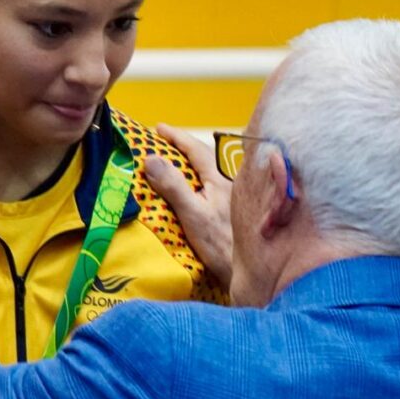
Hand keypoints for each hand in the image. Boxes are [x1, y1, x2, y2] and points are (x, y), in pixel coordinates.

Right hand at [144, 123, 232, 289]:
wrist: (247, 270)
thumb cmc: (221, 244)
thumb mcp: (193, 215)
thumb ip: (173, 186)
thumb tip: (151, 158)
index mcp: (221, 177)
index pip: (196, 148)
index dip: (176, 136)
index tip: (158, 128)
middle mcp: (230, 181)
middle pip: (205, 155)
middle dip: (184, 145)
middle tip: (164, 140)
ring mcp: (233, 194)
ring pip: (211, 168)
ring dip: (192, 161)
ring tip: (175, 159)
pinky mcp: (233, 208)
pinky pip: (213, 181)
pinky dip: (199, 176)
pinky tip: (194, 185)